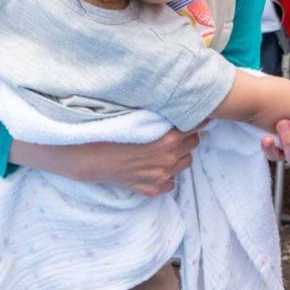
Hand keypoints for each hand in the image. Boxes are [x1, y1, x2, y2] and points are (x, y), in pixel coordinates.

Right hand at [10, 125, 202, 196]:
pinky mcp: (151, 189)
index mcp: (169, 139)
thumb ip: (162, 113)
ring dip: (180, 155)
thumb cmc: (111, 131)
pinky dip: (166, 176)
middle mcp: (169, 159)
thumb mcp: (140, 117)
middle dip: (188, 136)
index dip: (198, 118)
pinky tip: (155, 166)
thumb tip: (177, 100)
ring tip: (166, 148)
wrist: (89, 157)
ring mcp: (161, 176)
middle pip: (194, 144)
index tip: (199, 114)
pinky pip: (170, 183)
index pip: (197, 126)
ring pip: (185, 163)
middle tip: (178, 130)